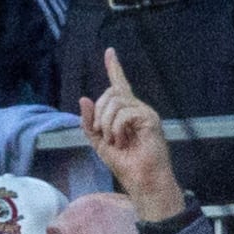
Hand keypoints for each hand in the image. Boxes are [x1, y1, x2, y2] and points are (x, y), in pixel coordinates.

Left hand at [82, 47, 184, 215]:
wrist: (142, 181)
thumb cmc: (124, 164)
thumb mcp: (100, 143)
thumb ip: (90, 123)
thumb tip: (83, 98)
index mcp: (125, 112)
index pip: (119, 84)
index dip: (114, 67)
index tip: (109, 51)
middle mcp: (136, 108)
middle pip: (111, 92)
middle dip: (99, 113)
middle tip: (103, 135)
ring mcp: (144, 112)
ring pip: (116, 101)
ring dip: (107, 124)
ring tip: (116, 141)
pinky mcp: (150, 118)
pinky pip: (124, 113)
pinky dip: (117, 128)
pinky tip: (124, 141)